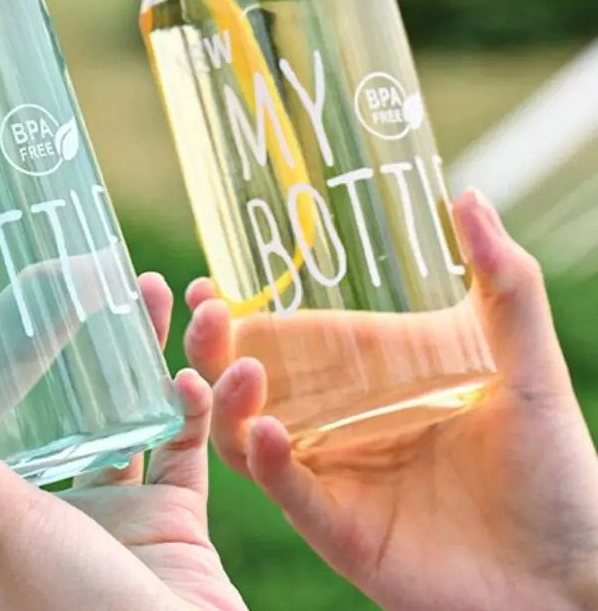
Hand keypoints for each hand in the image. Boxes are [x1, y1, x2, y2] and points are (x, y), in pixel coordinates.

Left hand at [0, 273, 247, 610]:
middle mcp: (24, 517)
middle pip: (10, 414)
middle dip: (28, 345)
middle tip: (46, 281)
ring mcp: (98, 516)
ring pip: (105, 413)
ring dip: (127, 353)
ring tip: (145, 290)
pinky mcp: (162, 518)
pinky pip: (173, 442)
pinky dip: (182, 404)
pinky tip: (186, 372)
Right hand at [185, 190, 597, 610]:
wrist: (577, 576)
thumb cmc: (558, 469)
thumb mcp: (527, 364)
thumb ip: (504, 283)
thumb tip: (468, 196)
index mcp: (367, 379)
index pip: (285, 338)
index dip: (238, 313)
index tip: (208, 282)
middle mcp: (339, 423)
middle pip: (247, 382)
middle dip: (212, 348)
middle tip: (208, 314)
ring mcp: (336, 477)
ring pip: (246, 435)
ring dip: (229, 402)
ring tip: (245, 372)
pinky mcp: (343, 530)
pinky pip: (289, 494)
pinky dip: (270, 463)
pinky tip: (270, 433)